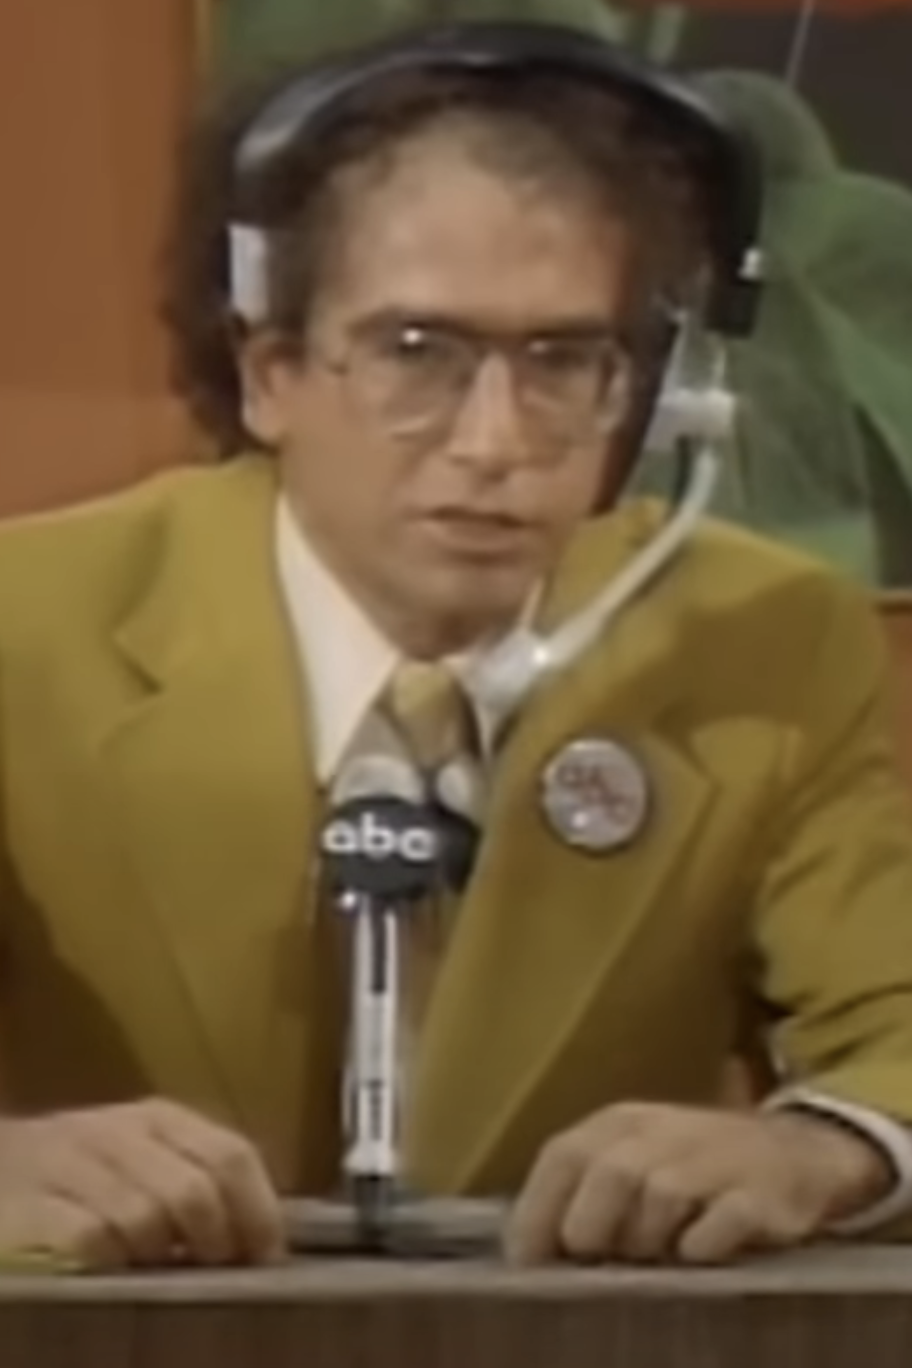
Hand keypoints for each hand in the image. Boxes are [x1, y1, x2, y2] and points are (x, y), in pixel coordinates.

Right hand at [0, 1098, 284, 1270]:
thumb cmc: (86, 1168)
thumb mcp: (145, 1155)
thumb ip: (198, 1177)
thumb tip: (262, 1235)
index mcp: (160, 1118)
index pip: (231, 1154)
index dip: (258, 1210)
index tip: (268, 1258)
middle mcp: (120, 1133)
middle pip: (194, 1190)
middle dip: (213, 1241)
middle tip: (212, 1272)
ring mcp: (73, 1164)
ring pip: (144, 1217)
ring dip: (159, 1256)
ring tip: (156, 1270)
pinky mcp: (31, 1204)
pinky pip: (89, 1238)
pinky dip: (110, 1262)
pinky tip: (112, 1271)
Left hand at [505, 1102, 892, 1265]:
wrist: (799, 1155)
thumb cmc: (695, 1171)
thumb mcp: (637, 1161)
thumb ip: (586, 1191)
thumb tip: (531, 1254)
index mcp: (624, 1123)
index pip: (564, 1156)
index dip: (539, 1213)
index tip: (528, 1264)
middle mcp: (665, 1132)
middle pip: (608, 1174)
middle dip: (592, 1229)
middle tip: (599, 1263)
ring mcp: (717, 1160)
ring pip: (661, 1196)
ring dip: (648, 1242)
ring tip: (655, 1260)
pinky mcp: (761, 1196)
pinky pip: (719, 1225)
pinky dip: (701, 1247)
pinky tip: (699, 1257)